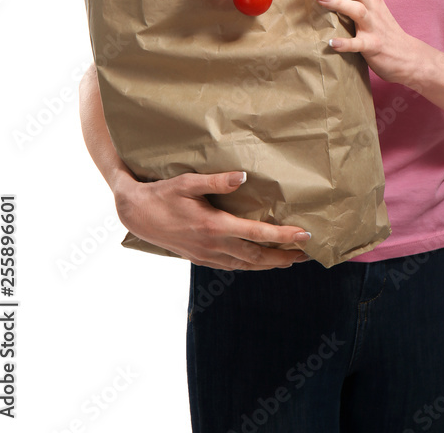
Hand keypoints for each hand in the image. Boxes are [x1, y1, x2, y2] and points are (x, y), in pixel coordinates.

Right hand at [113, 171, 311, 270]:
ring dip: (269, 264)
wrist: (136, 214)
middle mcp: (214, 245)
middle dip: (283, 256)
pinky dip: (250, 266)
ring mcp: (207, 255)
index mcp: (215, 226)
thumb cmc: (163, 194)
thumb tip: (242, 176)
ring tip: (289, 260)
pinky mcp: (200, 258)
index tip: (305, 236)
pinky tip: (258, 262)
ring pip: (246, 265)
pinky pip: (232, 266)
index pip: (257, 234)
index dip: (283, 236)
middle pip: (257, 257)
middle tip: (307, 254)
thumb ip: (216, 180)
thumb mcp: (187, 182)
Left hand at [310, 0, 413, 83]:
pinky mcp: (374, 46)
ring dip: (337, 2)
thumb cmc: (383, 29)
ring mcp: (374, 26)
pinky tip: (331, 43)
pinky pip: (359, 44)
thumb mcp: (371, 6)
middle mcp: (372, 6)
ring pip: (357, 10)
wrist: (408, 56)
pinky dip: (345, 43)